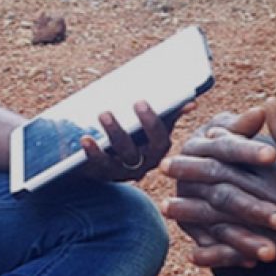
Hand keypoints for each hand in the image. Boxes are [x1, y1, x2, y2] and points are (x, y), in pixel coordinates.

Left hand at [77, 100, 192, 181]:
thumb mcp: (155, 129)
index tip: (140, 101)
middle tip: (108, 110)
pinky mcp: (103, 174)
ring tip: (103, 114)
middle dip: (124, 130)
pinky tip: (85, 138)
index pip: (159, 140)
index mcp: (157, 151)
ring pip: (116, 158)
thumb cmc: (139, 138)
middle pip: (134, 151)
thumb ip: (170, 116)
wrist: (113, 161)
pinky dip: (92, 152)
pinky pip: (98, 166)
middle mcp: (142, 165)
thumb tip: (190, 103)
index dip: (152, 123)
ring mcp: (122, 172)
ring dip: (112, 134)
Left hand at [162, 99, 275, 266]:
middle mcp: (275, 197)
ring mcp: (275, 227)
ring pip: (226, 218)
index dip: (211, 149)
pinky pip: (242, 254)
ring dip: (195, 213)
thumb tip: (269, 103)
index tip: (190, 142)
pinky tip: (195, 253)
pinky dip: (218, 255)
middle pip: (225, 183)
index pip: (239, 156)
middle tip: (165, 168)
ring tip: (169, 207)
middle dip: (192, 176)